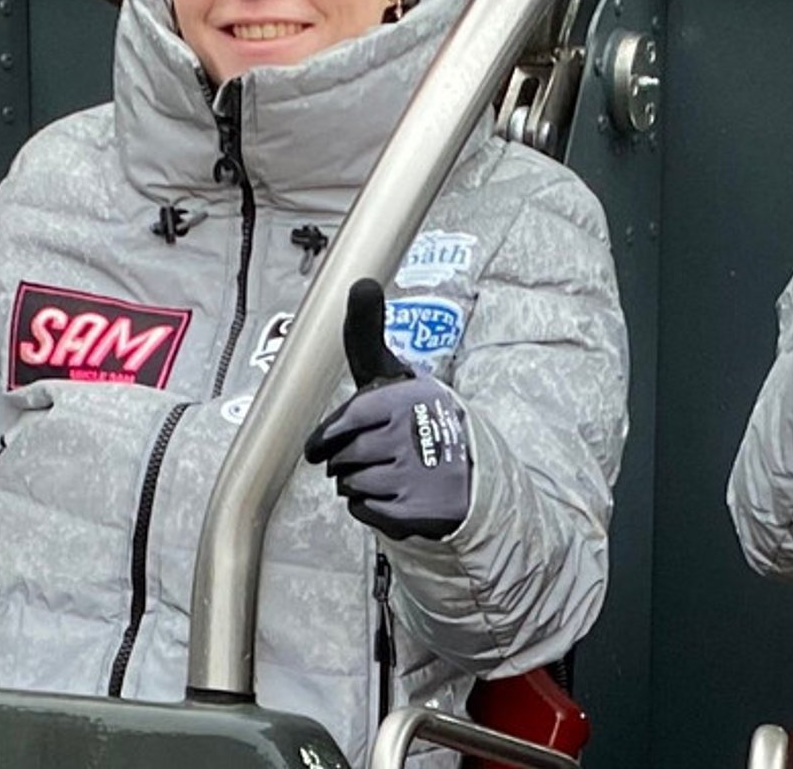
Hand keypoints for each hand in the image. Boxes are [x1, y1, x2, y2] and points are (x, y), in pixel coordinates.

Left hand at [304, 279, 473, 539]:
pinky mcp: (420, 511)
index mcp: (404, 399)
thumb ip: (366, 334)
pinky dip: (371, 508)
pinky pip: (365, 511)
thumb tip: (362, 282)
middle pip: (340, 460)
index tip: (328, 444)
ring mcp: (418, 476)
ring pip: (350, 486)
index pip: (341, 427)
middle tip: (376, 454)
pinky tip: (395, 494)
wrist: (464, 468)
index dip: (328, 439)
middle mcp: (412, 435)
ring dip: (361, 483)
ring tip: (390, 472)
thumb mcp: (391, 374)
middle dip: (348, 461)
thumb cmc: (413, 416)